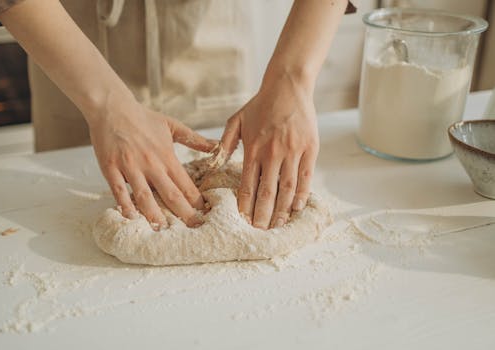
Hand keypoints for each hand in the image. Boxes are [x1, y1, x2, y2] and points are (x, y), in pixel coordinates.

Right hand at [88, 96, 215, 228]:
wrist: (113, 107)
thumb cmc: (143, 117)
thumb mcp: (172, 125)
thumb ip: (194, 139)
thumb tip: (217, 146)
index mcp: (166, 156)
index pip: (186, 183)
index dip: (197, 200)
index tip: (205, 213)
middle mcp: (151, 164)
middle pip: (170, 194)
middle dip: (183, 213)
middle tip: (193, 228)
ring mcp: (130, 166)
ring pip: (145, 196)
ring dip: (154, 214)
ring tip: (163, 229)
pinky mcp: (111, 168)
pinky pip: (118, 190)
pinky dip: (125, 204)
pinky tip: (131, 217)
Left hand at [219, 73, 318, 228]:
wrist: (288, 86)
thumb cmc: (260, 104)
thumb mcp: (236, 120)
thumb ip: (224, 143)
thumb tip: (214, 164)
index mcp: (253, 148)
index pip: (247, 185)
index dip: (245, 205)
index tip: (243, 221)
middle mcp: (272, 152)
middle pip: (267, 192)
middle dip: (263, 215)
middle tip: (260, 232)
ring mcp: (293, 151)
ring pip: (287, 188)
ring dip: (283, 210)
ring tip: (278, 226)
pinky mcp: (310, 148)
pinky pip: (306, 176)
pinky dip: (302, 194)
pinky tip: (297, 207)